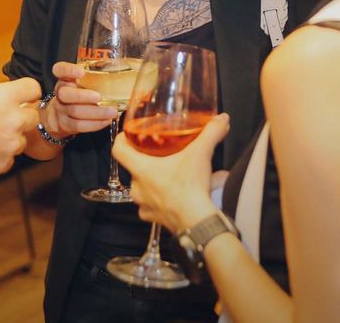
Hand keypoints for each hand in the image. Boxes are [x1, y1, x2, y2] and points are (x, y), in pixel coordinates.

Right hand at [0, 77, 40, 180]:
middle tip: (4, 120)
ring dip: (10, 140)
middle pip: (33, 117)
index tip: (24, 97)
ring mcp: (10, 144)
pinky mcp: (2, 163)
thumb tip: (4, 101)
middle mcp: (13, 119)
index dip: (27, 93)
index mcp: (4, 97)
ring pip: (21, 141)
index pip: (33, 89)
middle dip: (21, 118)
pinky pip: (9, 159)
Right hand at [42, 61, 118, 138]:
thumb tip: (126, 69)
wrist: (60, 115)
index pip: (60, 69)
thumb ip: (98, 76)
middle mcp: (60, 92)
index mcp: (65, 78)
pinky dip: (94, 124)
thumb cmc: (79, 93)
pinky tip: (106, 121)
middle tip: (99, 97)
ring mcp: (61, 109)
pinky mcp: (65, 124)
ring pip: (75, 111)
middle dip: (82, 96)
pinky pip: (78, 125)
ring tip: (112, 112)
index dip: (68, 70)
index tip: (81, 72)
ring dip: (96, 112)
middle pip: (65, 94)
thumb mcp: (84, 82)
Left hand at [112, 113, 229, 233]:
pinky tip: (173, 194)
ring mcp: (144, 204)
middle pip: (133, 168)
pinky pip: (151, 205)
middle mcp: (137, 187)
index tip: (127, 134)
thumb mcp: (201, 153)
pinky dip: (160, 199)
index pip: (118, 150)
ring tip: (170, 174)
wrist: (197, 221)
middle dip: (146, 161)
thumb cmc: (190, 188)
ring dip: (153, 181)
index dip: (121, 139)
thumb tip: (221, 119)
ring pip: (143, 187)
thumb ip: (211, 133)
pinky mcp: (153, 217)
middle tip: (159, 153)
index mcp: (141, 168)